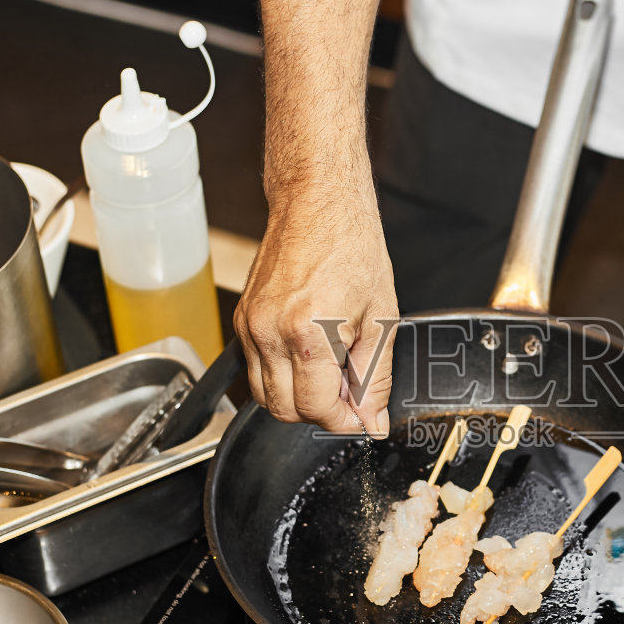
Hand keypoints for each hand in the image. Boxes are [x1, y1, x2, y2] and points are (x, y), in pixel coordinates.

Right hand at [233, 180, 397, 435]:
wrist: (318, 202)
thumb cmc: (352, 246)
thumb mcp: (381, 318)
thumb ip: (375, 378)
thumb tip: (372, 420)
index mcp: (308, 334)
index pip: (317, 408)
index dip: (344, 421)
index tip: (362, 418)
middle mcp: (270, 333)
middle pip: (284, 410)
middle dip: (319, 413)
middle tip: (349, 394)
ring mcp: (250, 326)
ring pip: (264, 396)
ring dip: (297, 397)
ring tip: (331, 370)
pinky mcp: (242, 319)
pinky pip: (256, 369)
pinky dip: (281, 375)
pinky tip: (310, 354)